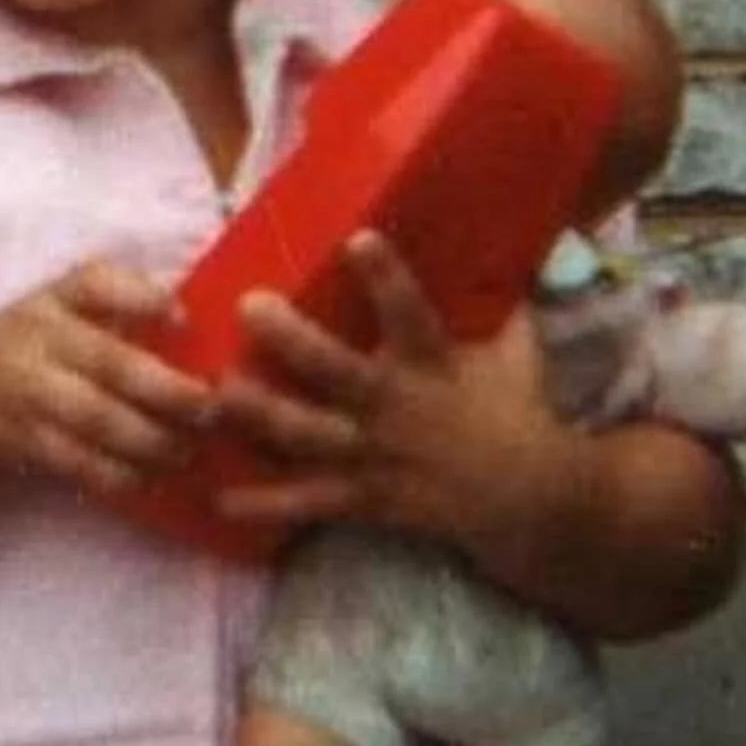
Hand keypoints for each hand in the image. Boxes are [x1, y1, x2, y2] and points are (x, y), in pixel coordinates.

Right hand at [0, 260, 214, 495]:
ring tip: (187, 449)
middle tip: (209, 407)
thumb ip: (121, 303)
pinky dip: (118, 473)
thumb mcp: (66, 307)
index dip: (139, 297)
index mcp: (58, 300)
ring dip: (148, 438)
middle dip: (164, 388)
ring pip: (94, 418)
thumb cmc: (41, 343)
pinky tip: (152, 477)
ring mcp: (30, 392)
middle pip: (107, 361)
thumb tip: (199, 318)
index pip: (95, 284)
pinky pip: (77, 462)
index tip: (183, 317)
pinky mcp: (27, 439)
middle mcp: (41, 340)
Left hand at [212, 231, 563, 545]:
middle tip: (250, 306)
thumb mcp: (516, 350)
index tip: (357, 240)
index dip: (386, 278)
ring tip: (219, 393)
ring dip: (261, 414)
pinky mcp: (363, 497)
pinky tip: (222, 499)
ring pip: (309, 433)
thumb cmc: (516, 412)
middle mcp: (395, 404)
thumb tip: (506, 247)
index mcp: (430, 361)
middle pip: (337, 370)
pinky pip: (309, 502)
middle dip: (291, 340)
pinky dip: (267, 504)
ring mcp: (373, 454)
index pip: (410, 312)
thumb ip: (500, 302)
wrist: (527, 497)